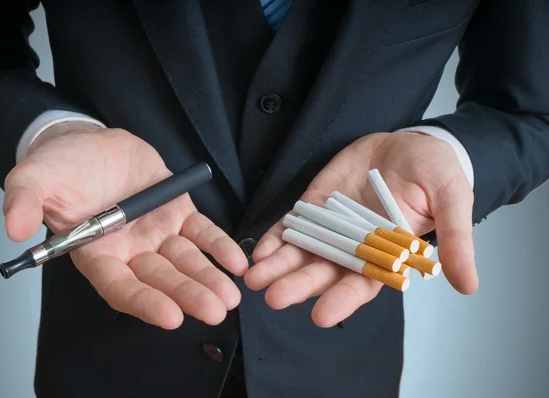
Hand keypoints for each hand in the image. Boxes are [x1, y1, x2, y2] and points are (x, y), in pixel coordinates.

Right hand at [3, 123, 247, 328]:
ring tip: (230, 296)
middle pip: (161, 279)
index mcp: (96, 252)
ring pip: (186, 261)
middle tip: (214, 310)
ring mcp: (157, 232)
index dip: (144, 302)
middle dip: (187, 295)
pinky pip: (202, 232)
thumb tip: (12, 228)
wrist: (90, 142)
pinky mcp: (178, 211)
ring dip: (208, 278)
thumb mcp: (33, 178)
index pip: (120, 286)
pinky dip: (219, 246)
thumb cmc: (60, 166)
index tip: (170, 317)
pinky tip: (237, 263)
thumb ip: (23, 202)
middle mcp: (130, 249)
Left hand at [243, 132, 476, 326]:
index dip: (343, 299)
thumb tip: (468, 286)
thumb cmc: (437, 172)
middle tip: (274, 297)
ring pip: (303, 252)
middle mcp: (355, 246)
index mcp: (387, 253)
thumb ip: (455, 239)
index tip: (321, 315)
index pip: (364, 283)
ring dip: (279, 266)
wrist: (411, 142)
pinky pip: (293, 224)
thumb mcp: (452, 199)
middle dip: (299, 285)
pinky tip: (260, 250)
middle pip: (325, 271)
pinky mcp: (316, 204)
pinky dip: (276, 237)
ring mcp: (333, 225)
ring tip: (254, 278)